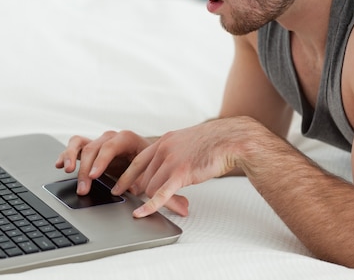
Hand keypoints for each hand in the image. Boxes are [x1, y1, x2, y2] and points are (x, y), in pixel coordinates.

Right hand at [55, 130, 189, 215]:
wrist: (148, 156)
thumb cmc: (153, 165)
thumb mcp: (160, 176)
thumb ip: (169, 192)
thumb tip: (183, 208)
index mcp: (128, 139)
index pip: (112, 145)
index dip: (102, 160)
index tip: (95, 176)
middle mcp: (111, 138)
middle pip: (94, 147)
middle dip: (87, 168)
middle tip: (85, 186)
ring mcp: (99, 142)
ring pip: (81, 144)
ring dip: (73, 157)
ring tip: (68, 171)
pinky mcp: (89, 149)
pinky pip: (75, 146)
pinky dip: (67, 154)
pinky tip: (61, 165)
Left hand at [112, 118, 252, 217]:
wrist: (232, 140)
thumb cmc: (216, 142)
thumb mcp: (188, 143)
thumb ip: (176, 153)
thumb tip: (170, 169)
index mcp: (165, 141)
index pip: (138, 160)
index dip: (128, 176)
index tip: (120, 186)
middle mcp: (164, 149)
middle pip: (144, 177)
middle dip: (142, 193)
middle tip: (140, 203)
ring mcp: (171, 160)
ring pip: (151, 187)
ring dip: (156, 201)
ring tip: (173, 207)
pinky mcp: (180, 173)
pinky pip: (160, 194)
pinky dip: (148, 206)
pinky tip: (140, 214)